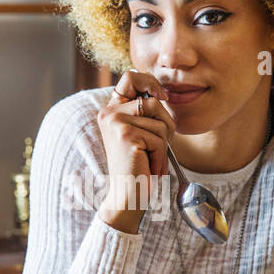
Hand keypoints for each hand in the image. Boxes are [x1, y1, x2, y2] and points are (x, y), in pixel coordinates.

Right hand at [95, 70, 176, 230]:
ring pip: (160, 122)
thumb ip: (145, 112)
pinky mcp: (126, 136)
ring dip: (163, 144)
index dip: (150, 82)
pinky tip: (148, 167)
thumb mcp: (141, 133)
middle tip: (155, 147)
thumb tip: (162, 93)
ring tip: (150, 159)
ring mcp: (116, 123)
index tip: (161, 97)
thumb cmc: (139, 167)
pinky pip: (159, 139)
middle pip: (154, 102)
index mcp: (111, 110)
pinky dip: (161, 156)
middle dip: (165, 125)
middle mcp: (109, 113)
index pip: (130, 77)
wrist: (127, 196)